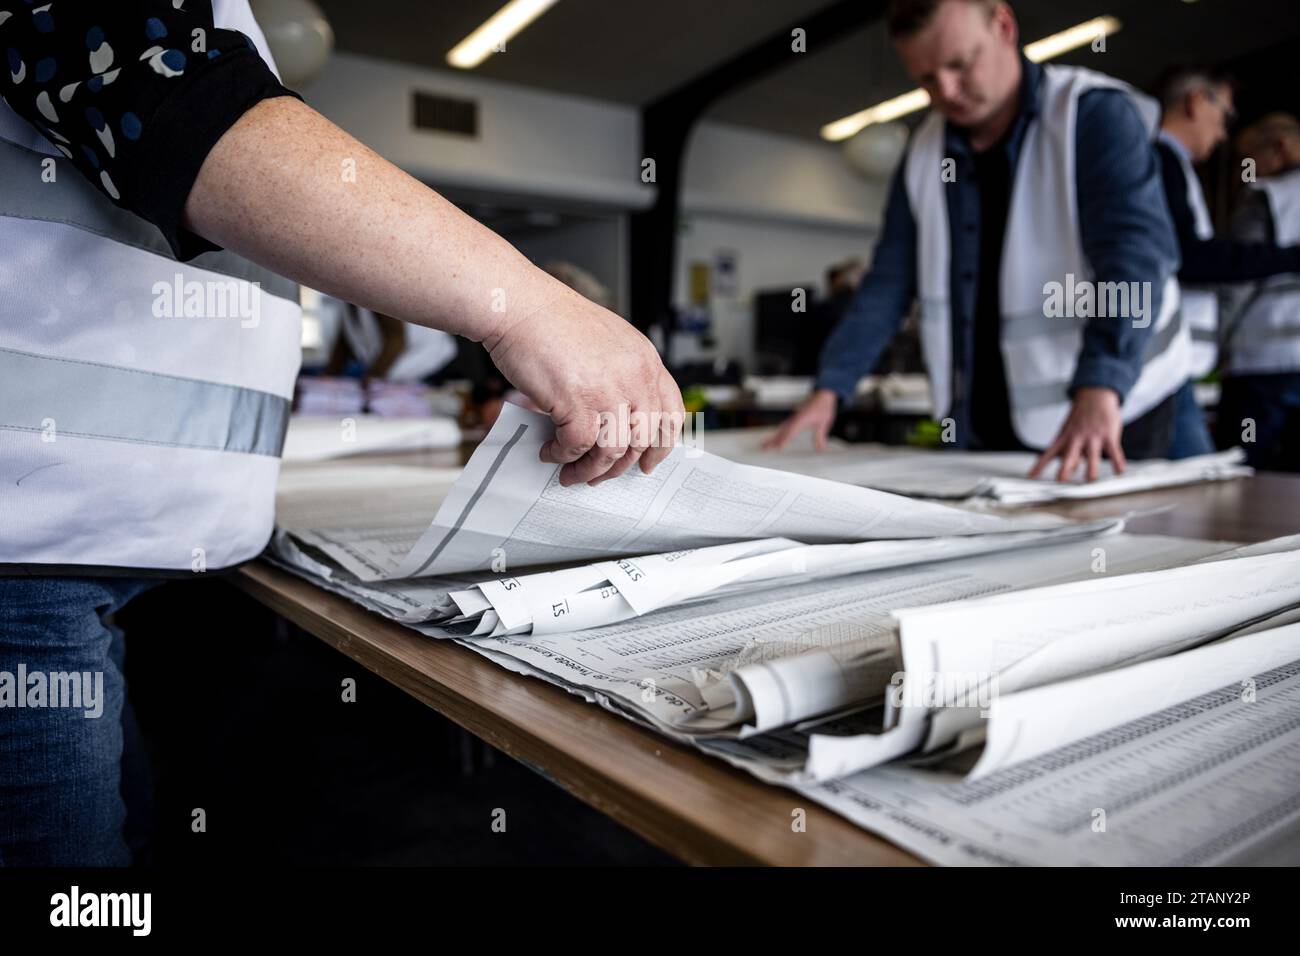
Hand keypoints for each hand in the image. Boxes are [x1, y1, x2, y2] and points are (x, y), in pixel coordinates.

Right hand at [486, 281, 683, 486]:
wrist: (520, 305)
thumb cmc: (552, 321)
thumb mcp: (607, 342)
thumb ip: (621, 376)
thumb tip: (616, 419)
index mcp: (645, 359)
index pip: (671, 413)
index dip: (662, 445)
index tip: (649, 463)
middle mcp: (634, 375)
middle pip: (644, 439)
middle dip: (621, 466)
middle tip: (600, 474)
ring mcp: (608, 389)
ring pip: (613, 450)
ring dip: (591, 469)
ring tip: (571, 472)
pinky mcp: (577, 401)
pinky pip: (578, 446)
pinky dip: (563, 456)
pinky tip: (551, 452)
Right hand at [763, 389, 837, 451]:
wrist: (822, 395)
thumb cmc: (823, 406)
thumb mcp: (824, 422)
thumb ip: (820, 436)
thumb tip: (820, 448)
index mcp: (802, 419)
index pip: (791, 431)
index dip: (784, 440)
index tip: (779, 447)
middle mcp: (795, 419)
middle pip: (782, 431)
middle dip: (773, 440)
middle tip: (764, 448)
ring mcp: (794, 418)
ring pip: (781, 429)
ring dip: (773, 437)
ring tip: (766, 445)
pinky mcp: (794, 418)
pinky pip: (784, 427)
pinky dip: (778, 433)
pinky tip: (776, 437)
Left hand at [1029, 387, 1126, 481]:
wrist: (1096, 395)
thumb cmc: (1081, 416)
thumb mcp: (1069, 431)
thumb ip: (1070, 450)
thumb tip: (1072, 468)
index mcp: (1065, 437)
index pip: (1049, 453)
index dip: (1040, 465)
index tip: (1031, 476)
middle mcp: (1077, 438)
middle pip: (1069, 455)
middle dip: (1065, 467)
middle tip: (1061, 479)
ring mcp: (1093, 437)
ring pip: (1092, 455)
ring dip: (1091, 468)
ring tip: (1090, 479)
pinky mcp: (1109, 435)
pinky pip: (1114, 451)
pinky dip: (1117, 461)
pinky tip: (1119, 471)